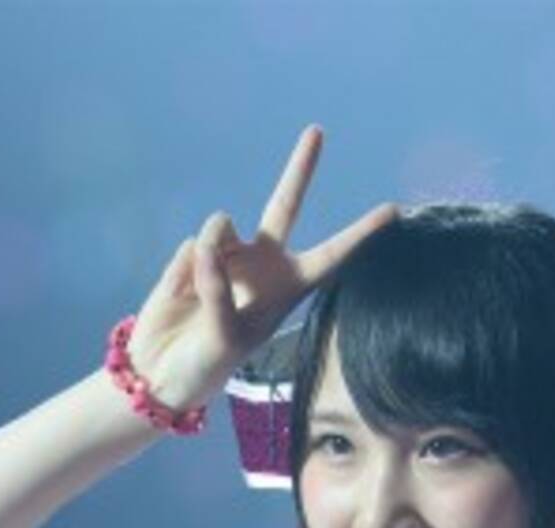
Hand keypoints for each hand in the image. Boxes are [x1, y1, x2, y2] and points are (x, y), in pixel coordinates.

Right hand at [125, 125, 397, 413]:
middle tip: (318, 130)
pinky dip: (183, 273)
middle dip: (300, 168)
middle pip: (284, 205)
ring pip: (220, 227)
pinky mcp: (192, 254)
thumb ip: (218, 293)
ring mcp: (226, 255)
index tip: (393, 210)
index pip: (330, 258)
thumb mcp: (223, 340)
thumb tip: (206, 246)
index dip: (359, 235)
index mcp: (286, 290)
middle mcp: (261, 265)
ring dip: (209, 251)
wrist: (161, 370)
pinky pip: (191, 249)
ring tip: (198, 294)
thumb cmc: (204, 366)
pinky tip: (179, 297)